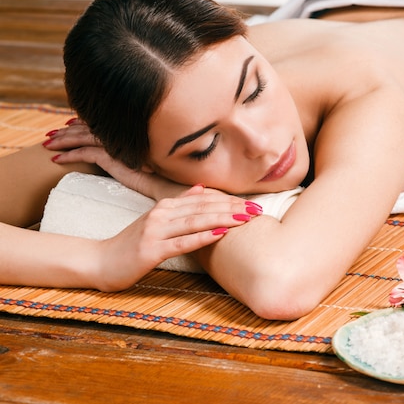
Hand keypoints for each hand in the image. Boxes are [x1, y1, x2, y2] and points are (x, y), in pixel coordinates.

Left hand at [43, 119, 182, 198]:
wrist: (173, 183)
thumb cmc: (166, 174)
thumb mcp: (147, 159)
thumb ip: (136, 152)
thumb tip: (131, 151)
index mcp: (129, 133)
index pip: (102, 124)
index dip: (84, 123)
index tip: (69, 123)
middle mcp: (122, 136)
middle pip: (88, 128)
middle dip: (68, 131)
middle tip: (51, 134)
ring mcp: (117, 145)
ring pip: (83, 137)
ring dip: (64, 140)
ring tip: (48, 144)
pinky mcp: (114, 157)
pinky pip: (87, 153)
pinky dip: (71, 155)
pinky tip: (57, 159)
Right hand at [94, 184, 262, 290]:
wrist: (99, 261)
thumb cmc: (131, 243)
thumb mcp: (155, 220)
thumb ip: (179, 204)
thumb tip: (202, 188)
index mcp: (165, 206)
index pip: (204, 200)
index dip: (229, 200)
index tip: (251, 203)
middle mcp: (161, 214)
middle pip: (203, 208)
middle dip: (232, 208)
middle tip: (257, 209)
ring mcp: (155, 231)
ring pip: (195, 221)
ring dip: (222, 219)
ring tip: (245, 218)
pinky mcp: (150, 250)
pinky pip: (181, 242)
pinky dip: (202, 237)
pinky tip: (219, 234)